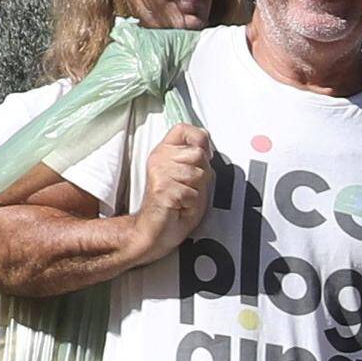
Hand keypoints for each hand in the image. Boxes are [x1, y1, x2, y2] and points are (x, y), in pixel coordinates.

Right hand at [125, 119, 216, 260]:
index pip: (185, 129)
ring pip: (198, 174)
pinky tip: (180, 207)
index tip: (200, 158)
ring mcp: (159, 172)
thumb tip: (206, 141)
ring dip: (197, 191)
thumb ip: (197, 158)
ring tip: (184, 198)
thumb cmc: (174, 206)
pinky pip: (192, 193)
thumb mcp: (190, 176)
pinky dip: (192, 204)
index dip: (199, 141)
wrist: (155, 232)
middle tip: (188, 188)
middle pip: (198, 154)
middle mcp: (159, 158)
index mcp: (165, 151)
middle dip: (202, 175)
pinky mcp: (162, 188)